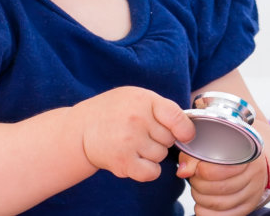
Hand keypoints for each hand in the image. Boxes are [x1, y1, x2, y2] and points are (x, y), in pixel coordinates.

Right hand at [72, 86, 192, 181]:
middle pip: (170, 140)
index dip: (185, 129)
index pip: (178, 117)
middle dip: (161, 139)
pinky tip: (137, 160)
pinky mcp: (123, 162)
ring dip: (152, 154)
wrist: (80, 129)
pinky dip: (148, 170)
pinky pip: (151, 172)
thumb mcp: (136, 97)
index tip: (184, 134)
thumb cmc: (113, 112)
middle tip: (142, 134)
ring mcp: (130, 141)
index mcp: (144, 101)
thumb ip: (162, 108)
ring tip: (134, 144)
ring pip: (160, 156)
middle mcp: (137, 120)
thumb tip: (188, 127)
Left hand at [178, 153, 268, 215]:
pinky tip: (201, 204)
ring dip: (201, 199)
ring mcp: (253, 193)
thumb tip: (183, 172)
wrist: (248, 162)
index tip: (197, 168)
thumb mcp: (208, 146)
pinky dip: (206, 213)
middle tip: (195, 178)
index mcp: (247, 154)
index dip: (202, 171)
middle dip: (199, 185)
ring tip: (198, 189)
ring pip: (221, 204)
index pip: (222, 168)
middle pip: (222, 188)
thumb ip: (193, 156)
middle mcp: (254, 174)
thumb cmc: (225, 152)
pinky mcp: (247, 207)